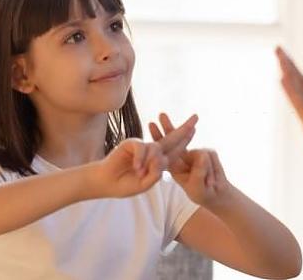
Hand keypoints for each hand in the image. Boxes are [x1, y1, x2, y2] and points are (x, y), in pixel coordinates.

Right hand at [83, 115, 197, 198]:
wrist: (106, 183)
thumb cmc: (126, 184)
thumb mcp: (145, 184)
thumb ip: (155, 174)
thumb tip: (161, 159)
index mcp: (159, 161)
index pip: (175, 150)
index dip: (185, 140)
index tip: (195, 129)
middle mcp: (153, 151)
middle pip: (171, 138)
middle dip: (184, 129)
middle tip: (196, 117)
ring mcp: (143, 146)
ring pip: (156, 148)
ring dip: (151, 161)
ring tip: (140, 173)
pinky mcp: (131, 143)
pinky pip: (142, 147)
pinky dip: (141, 159)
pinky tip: (136, 168)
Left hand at [149, 114, 233, 207]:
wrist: (216, 193)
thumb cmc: (202, 192)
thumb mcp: (197, 186)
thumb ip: (198, 172)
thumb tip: (201, 155)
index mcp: (175, 163)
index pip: (165, 149)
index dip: (159, 136)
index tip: (151, 124)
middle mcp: (184, 155)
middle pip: (175, 138)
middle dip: (168, 126)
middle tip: (161, 114)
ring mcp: (197, 153)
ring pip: (200, 153)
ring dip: (204, 170)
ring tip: (208, 180)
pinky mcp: (209, 152)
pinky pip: (210, 156)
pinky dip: (213, 171)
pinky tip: (213, 182)